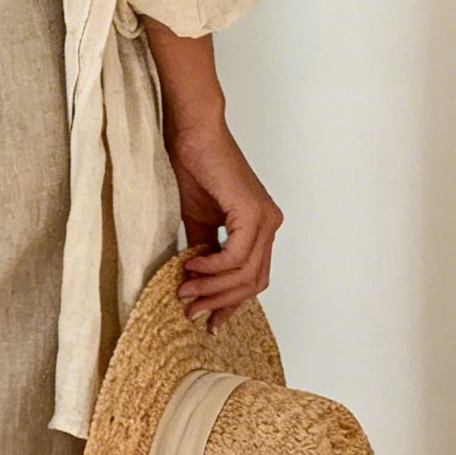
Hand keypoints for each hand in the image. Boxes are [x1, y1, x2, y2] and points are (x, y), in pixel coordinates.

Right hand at [165, 114, 281, 328]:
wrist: (192, 135)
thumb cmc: (193, 169)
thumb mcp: (198, 222)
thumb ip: (204, 252)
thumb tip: (195, 286)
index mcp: (260, 228)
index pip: (253, 279)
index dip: (230, 303)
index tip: (206, 320)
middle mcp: (270, 225)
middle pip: (253, 283)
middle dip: (220, 302)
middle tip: (190, 309)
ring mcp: (265, 219)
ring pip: (245, 275)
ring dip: (212, 288)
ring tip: (185, 290)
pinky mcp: (253, 213)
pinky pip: (236, 257)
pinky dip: (213, 268)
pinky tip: (191, 266)